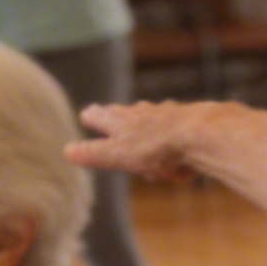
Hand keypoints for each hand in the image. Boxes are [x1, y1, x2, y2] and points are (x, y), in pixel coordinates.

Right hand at [68, 100, 213, 181]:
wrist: (199, 134)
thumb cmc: (156, 148)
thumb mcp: (119, 155)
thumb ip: (94, 153)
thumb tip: (67, 151)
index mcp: (123, 122)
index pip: (103, 117)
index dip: (95, 117)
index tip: (87, 112)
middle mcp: (144, 114)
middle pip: (127, 113)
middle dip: (117, 113)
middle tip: (109, 110)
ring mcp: (169, 114)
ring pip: (153, 114)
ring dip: (145, 115)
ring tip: (140, 112)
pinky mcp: (191, 119)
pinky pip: (179, 123)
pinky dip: (174, 124)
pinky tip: (178, 124)